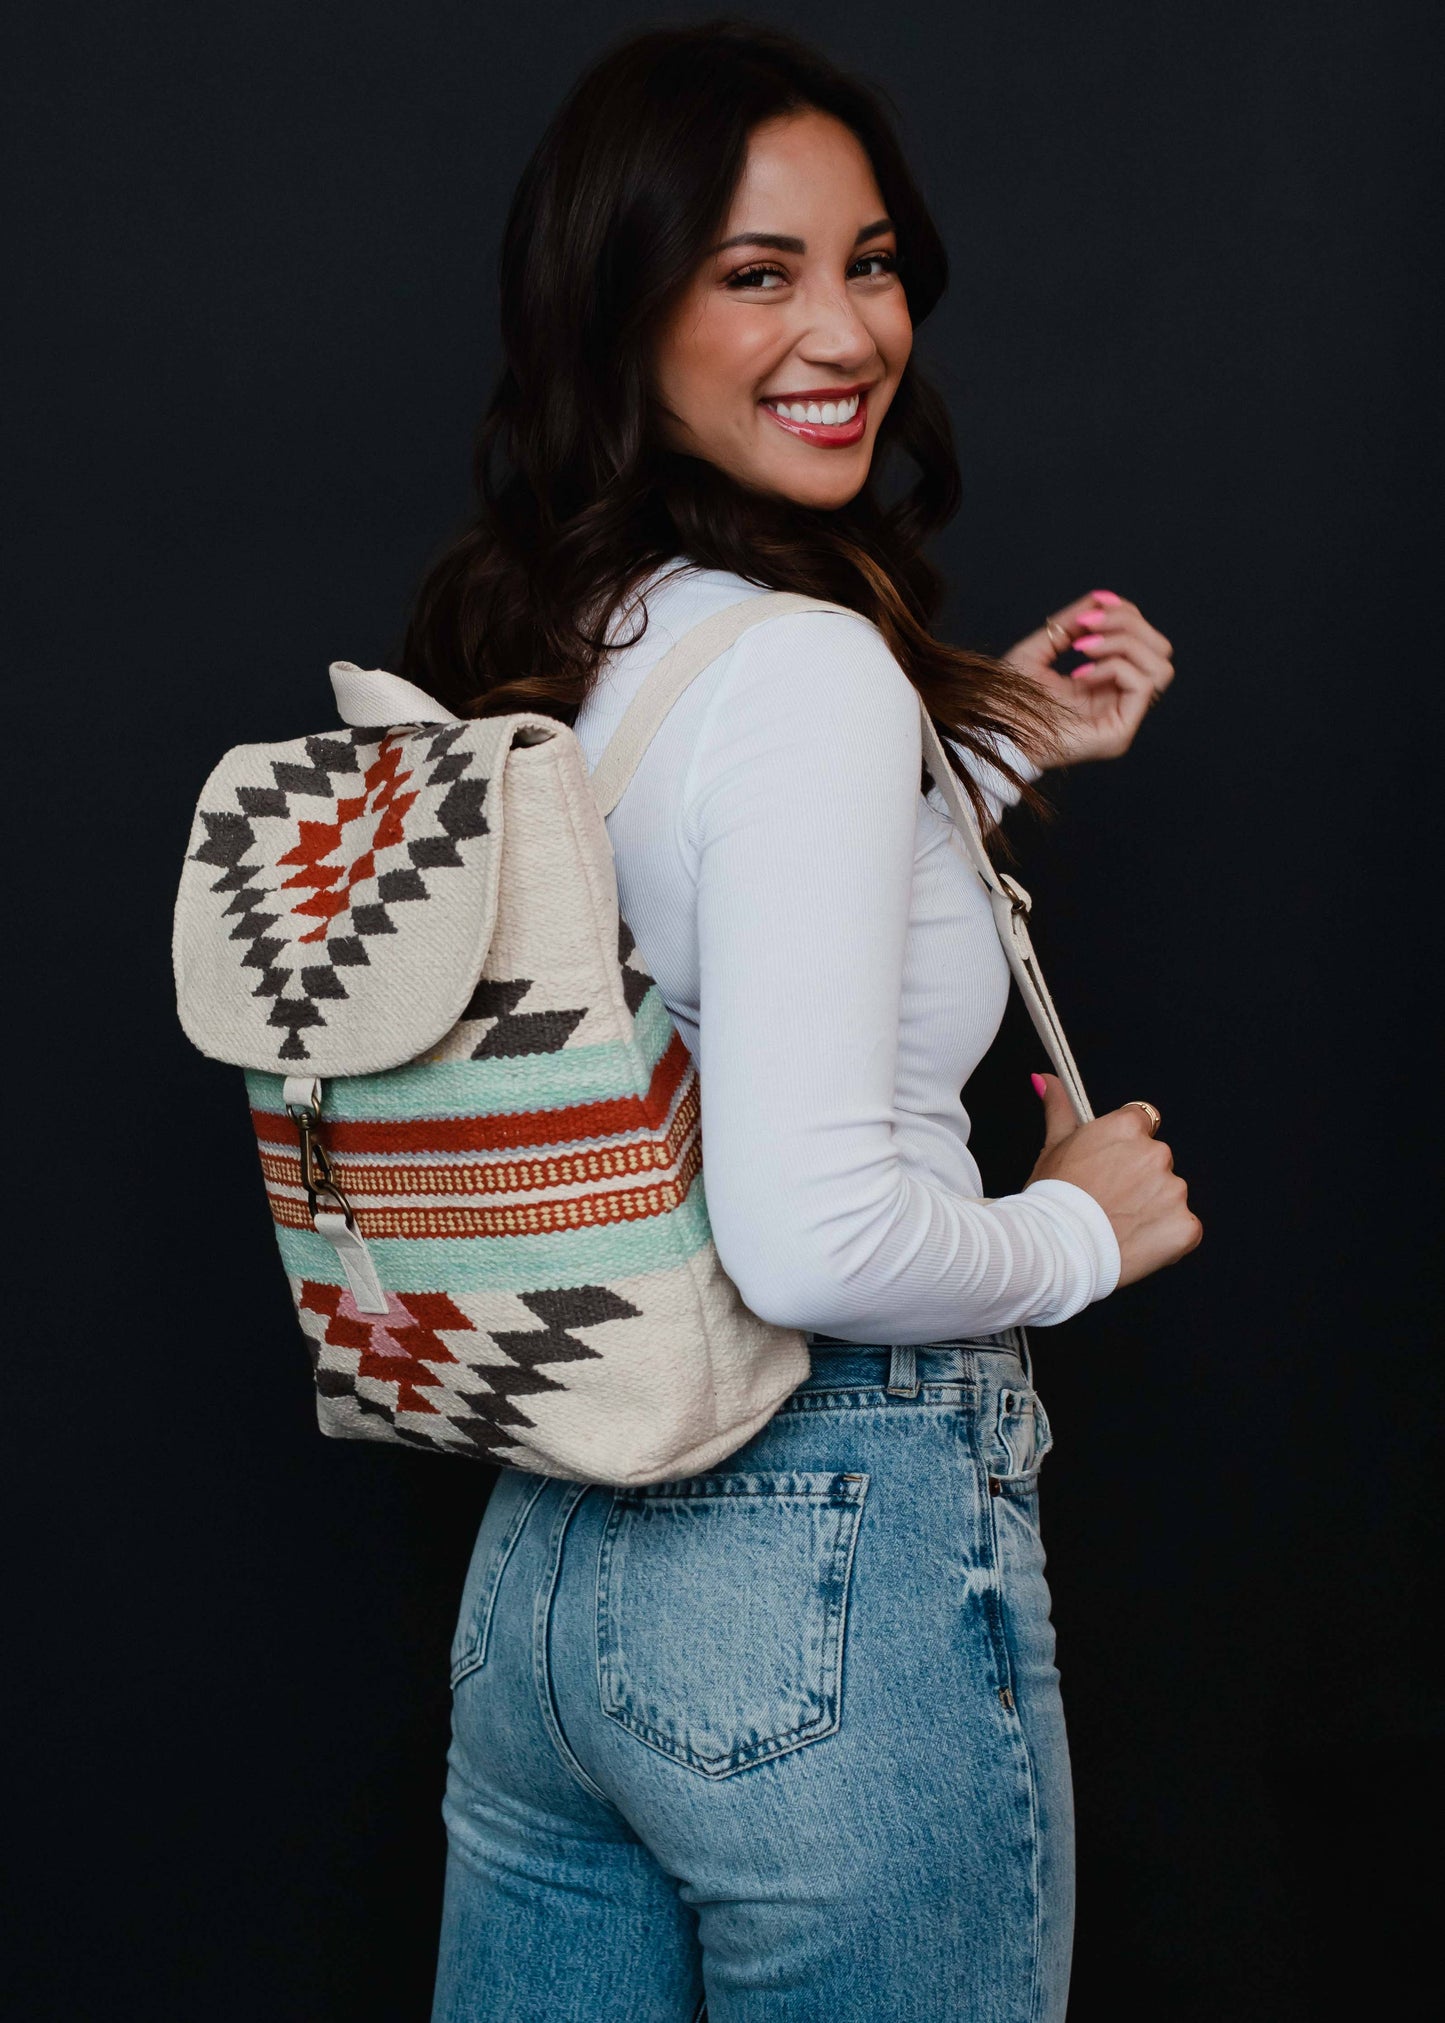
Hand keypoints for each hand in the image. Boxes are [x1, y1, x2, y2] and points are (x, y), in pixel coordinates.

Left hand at [1005, 589, 1174, 765]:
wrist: (990, 730)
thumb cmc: (1006, 698)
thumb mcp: (1041, 649)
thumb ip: (1072, 624)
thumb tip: (1101, 598)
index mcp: (1106, 686)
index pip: (1143, 641)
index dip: (1125, 613)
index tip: (1091, 607)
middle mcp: (1119, 703)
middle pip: (1160, 649)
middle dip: (1128, 624)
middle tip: (1088, 624)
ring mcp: (1122, 720)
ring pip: (1160, 666)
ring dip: (1123, 643)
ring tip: (1082, 646)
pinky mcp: (1118, 734)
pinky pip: (1142, 686)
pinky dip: (1114, 667)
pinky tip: (1079, 673)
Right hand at [1027, 1073, 1201, 1287]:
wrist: (1057, 1247)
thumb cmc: (1053, 1197)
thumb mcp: (1053, 1146)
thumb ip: (1059, 1107)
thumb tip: (1045, 1078)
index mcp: (1128, 1128)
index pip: (1142, 1122)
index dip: (1124, 1145)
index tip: (1110, 1164)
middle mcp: (1158, 1153)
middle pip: (1156, 1160)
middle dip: (1139, 1178)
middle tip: (1108, 1200)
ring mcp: (1174, 1191)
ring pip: (1169, 1194)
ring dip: (1152, 1208)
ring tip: (1118, 1225)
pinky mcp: (1186, 1227)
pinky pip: (1183, 1229)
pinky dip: (1166, 1238)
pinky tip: (1136, 1242)